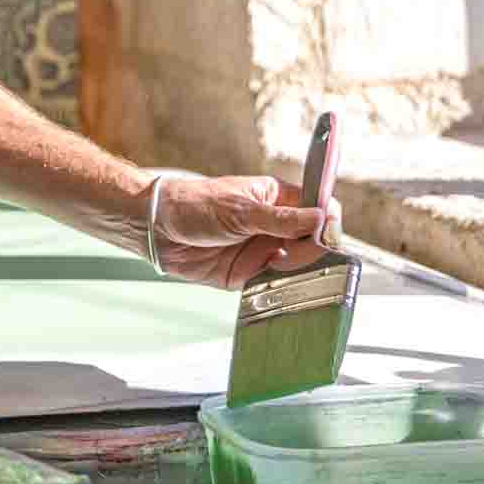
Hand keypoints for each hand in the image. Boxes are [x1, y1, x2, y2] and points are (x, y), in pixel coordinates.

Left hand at [148, 174, 339, 289]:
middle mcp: (275, 225)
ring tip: (274, 263)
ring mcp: (263, 249)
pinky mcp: (249, 274)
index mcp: (277, 198)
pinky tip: (271, 280)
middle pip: (314, 240)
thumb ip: (281, 219)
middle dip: (310, 249)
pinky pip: (275, 283)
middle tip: (291, 250)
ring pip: (298, 264)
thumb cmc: (193, 205)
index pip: (319, 207)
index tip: (326, 233)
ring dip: (294, 268)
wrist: (156, 229)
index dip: (327, 221)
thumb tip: (321, 219)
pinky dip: (279, 285)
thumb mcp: (240, 210)